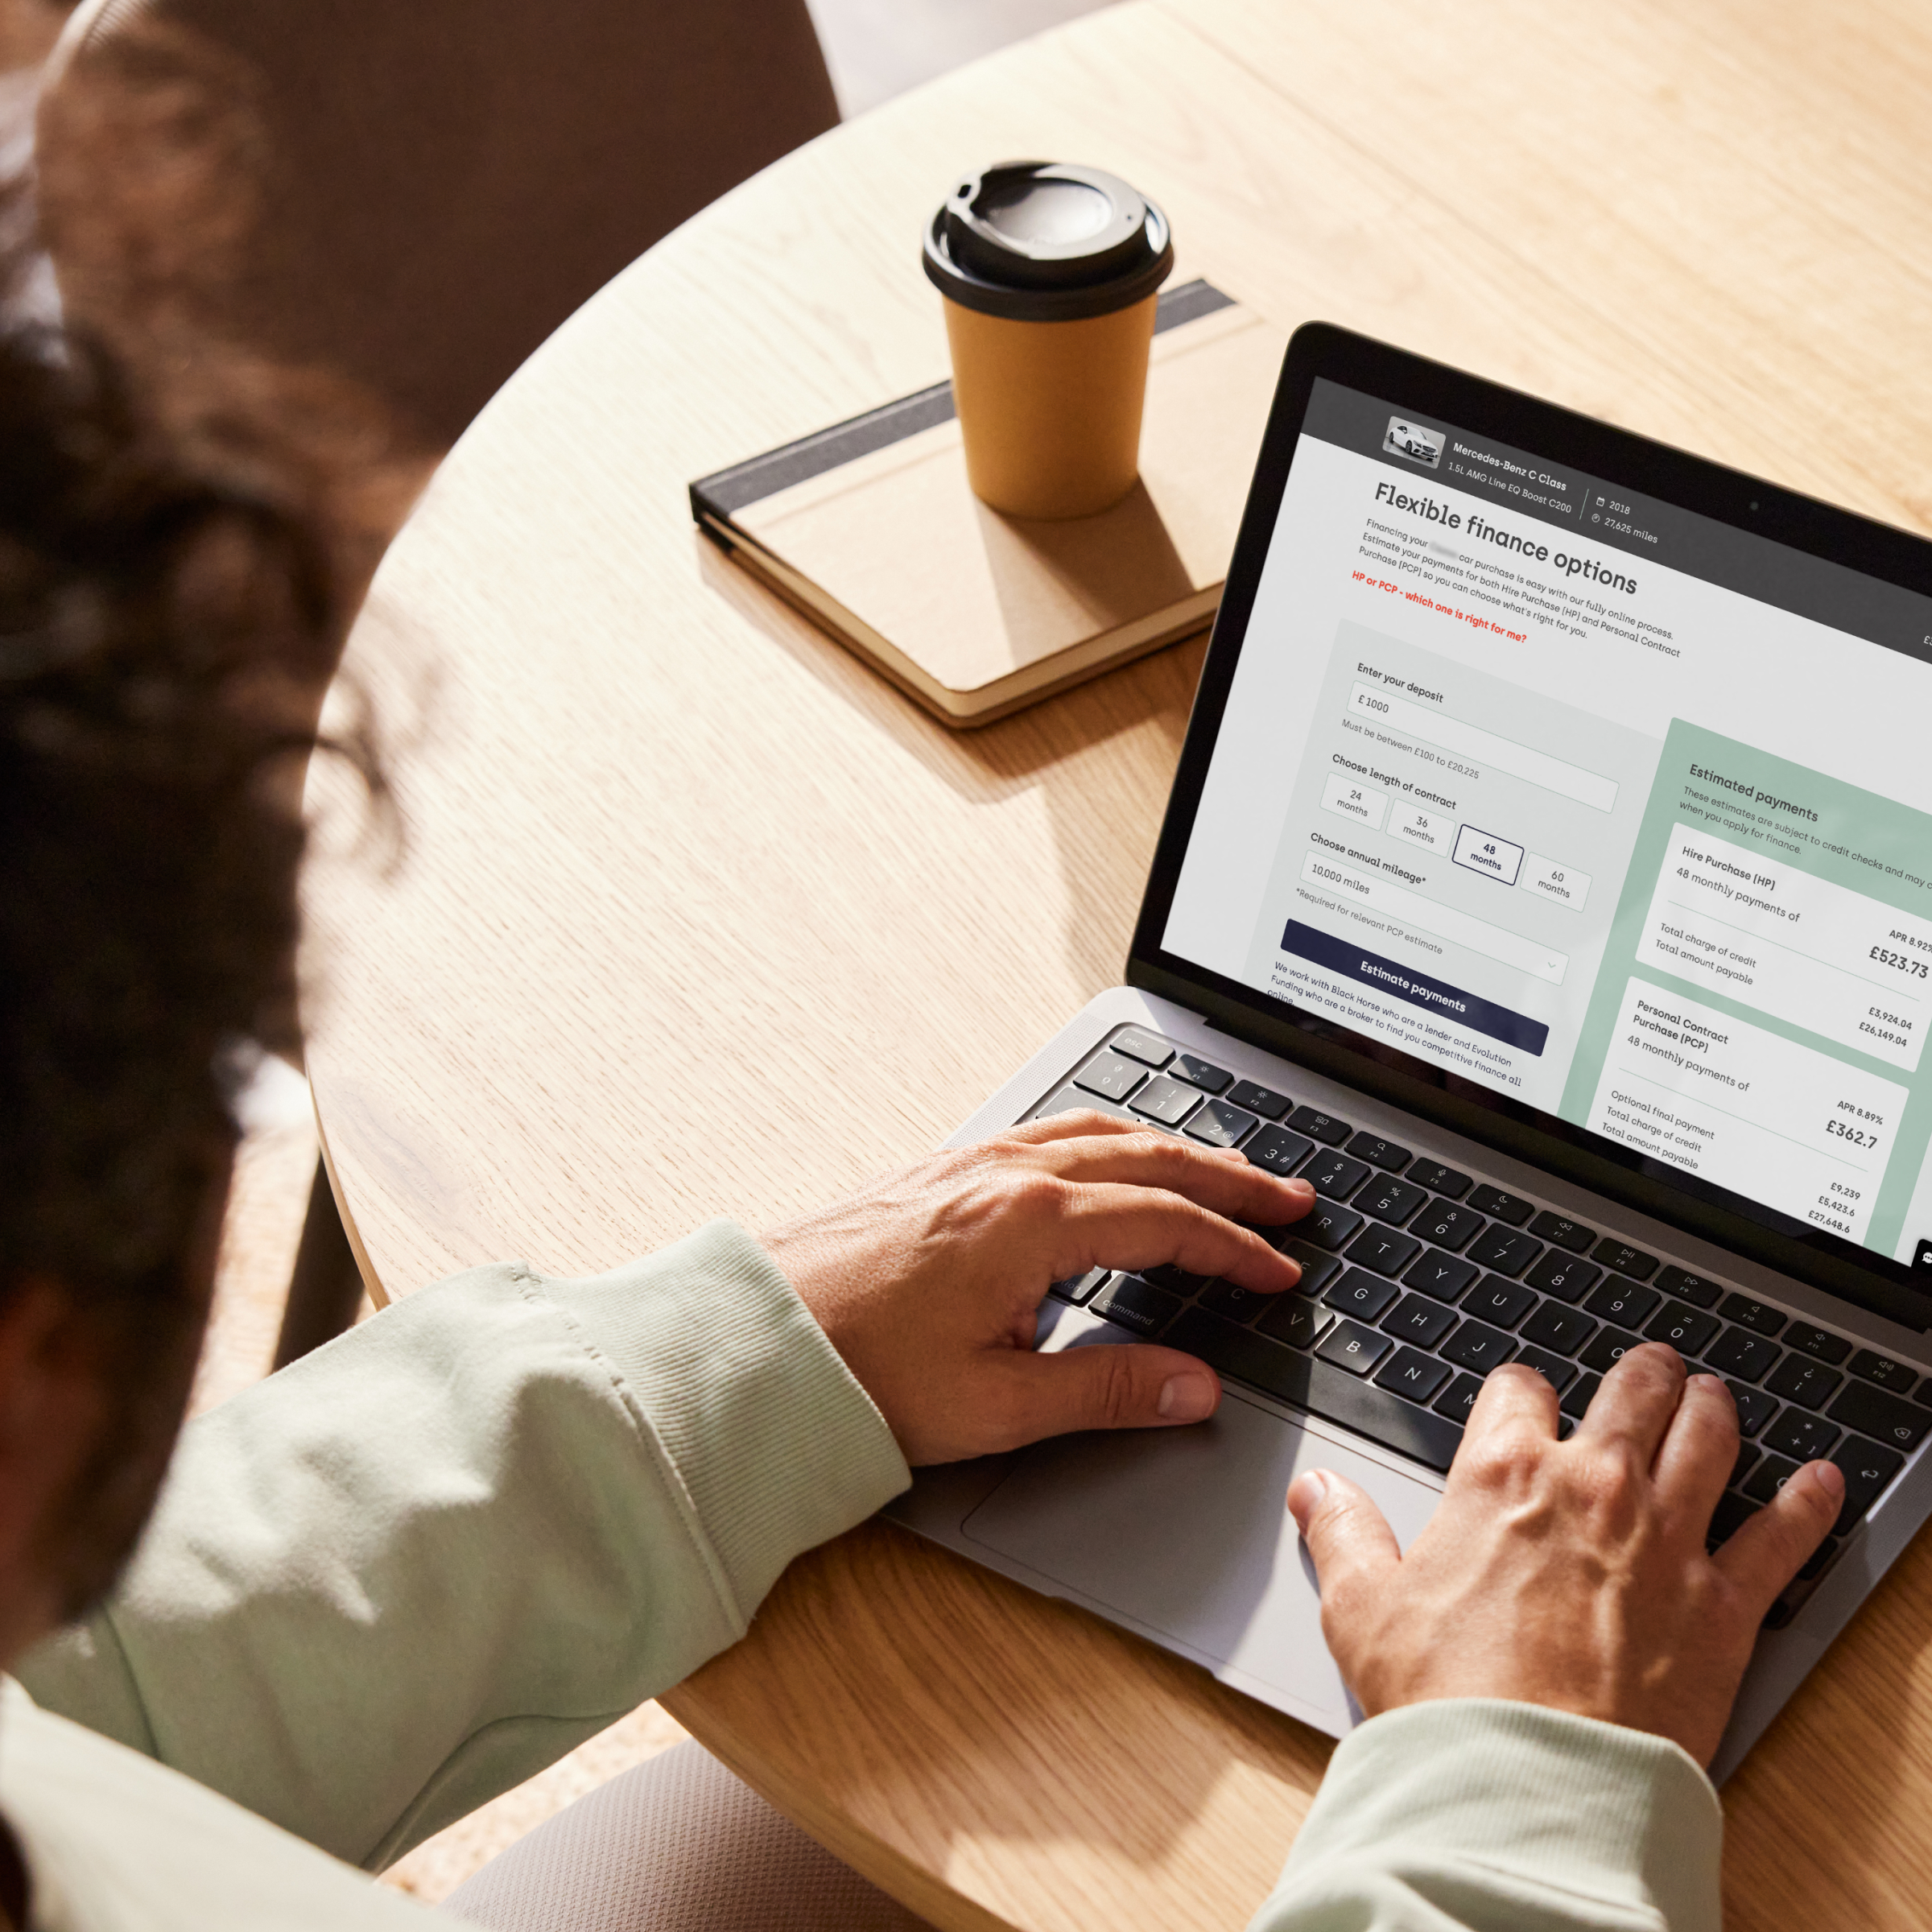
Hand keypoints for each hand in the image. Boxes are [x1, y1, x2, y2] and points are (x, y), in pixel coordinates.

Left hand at [764, 1110, 1313, 1463]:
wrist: (749, 1338)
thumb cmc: (855, 1371)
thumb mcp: (996, 1405)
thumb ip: (1107, 1393)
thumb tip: (1194, 1386)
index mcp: (1032, 1222)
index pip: (1167, 1222)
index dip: (1235, 1249)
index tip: (1281, 1270)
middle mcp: (1005, 1174)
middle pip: (1146, 1157)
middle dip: (1227, 1177)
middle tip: (1288, 1195)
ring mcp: (968, 1162)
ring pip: (1096, 1132)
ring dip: (1169, 1148)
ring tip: (1219, 1169)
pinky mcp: (938, 1171)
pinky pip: (1046, 1133)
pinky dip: (1105, 1140)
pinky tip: (1107, 1157)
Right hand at [1286, 1344, 1843, 1764]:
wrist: (1525, 1783)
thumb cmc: (1444, 1700)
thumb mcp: (1362, 1609)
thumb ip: (1342, 1533)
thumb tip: (1316, 1489)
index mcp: (1501, 1475)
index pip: (1518, 1390)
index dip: (1519, 1392)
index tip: (1522, 1405)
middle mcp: (1591, 1486)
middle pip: (1632, 1390)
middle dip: (1640, 1373)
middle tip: (1647, 1372)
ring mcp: (1665, 1537)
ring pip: (1709, 1435)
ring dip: (1713, 1408)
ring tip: (1714, 1399)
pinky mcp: (1723, 1602)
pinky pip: (1782, 1535)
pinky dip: (1807, 1503)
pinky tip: (1819, 1482)